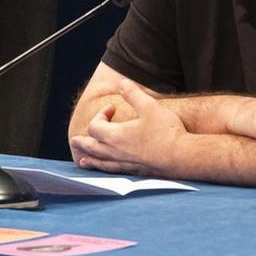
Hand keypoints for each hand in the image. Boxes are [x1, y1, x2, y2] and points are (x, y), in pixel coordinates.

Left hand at [68, 78, 183, 175]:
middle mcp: (115, 152)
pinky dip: (103, 170)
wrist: (181, 157)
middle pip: (91, 147)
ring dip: (89, 159)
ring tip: (82, 160)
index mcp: (115, 136)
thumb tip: (122, 83)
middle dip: (82, 141)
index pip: (95, 126)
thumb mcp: (149, 106)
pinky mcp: (133, 172)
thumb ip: (133, 93)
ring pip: (100, 162)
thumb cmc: (166, 132)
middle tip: (74, 140)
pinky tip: (105, 171)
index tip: (112, 108)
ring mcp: (124, 164)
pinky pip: (112, 171)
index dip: (100, 115)